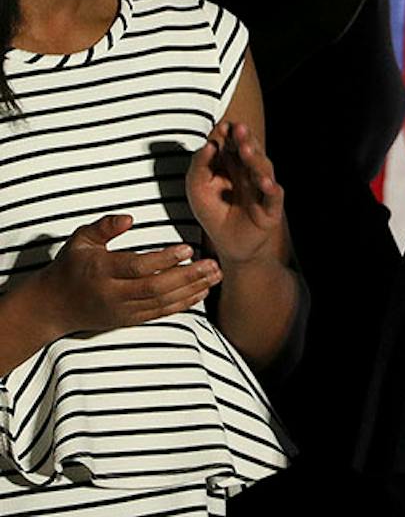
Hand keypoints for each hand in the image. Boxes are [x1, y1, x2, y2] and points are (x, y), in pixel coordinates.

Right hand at [28, 214, 220, 336]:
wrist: (53, 306)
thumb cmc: (71, 266)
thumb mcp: (80, 240)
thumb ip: (104, 227)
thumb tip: (129, 218)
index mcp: (101, 270)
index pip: (138, 266)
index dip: (165, 259)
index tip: (189, 249)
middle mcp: (112, 293)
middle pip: (155, 287)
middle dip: (187, 277)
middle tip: (213, 264)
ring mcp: (122, 310)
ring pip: (161, 303)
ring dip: (192, 290)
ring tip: (215, 276)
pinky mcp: (129, 320)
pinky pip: (159, 313)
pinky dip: (183, 304)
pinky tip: (202, 292)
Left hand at [186, 121, 284, 265]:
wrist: (230, 246)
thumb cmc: (214, 213)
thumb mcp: (197, 190)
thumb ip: (199, 167)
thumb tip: (208, 144)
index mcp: (232, 166)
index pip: (232, 146)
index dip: (229, 135)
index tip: (223, 126)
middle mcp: (250, 173)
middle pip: (250, 153)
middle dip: (244, 140)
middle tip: (238, 128)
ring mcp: (262, 189)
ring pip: (262, 169)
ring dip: (255, 159)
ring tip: (246, 149)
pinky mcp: (270, 208)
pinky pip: (273, 196)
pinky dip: (271, 189)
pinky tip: (265, 182)